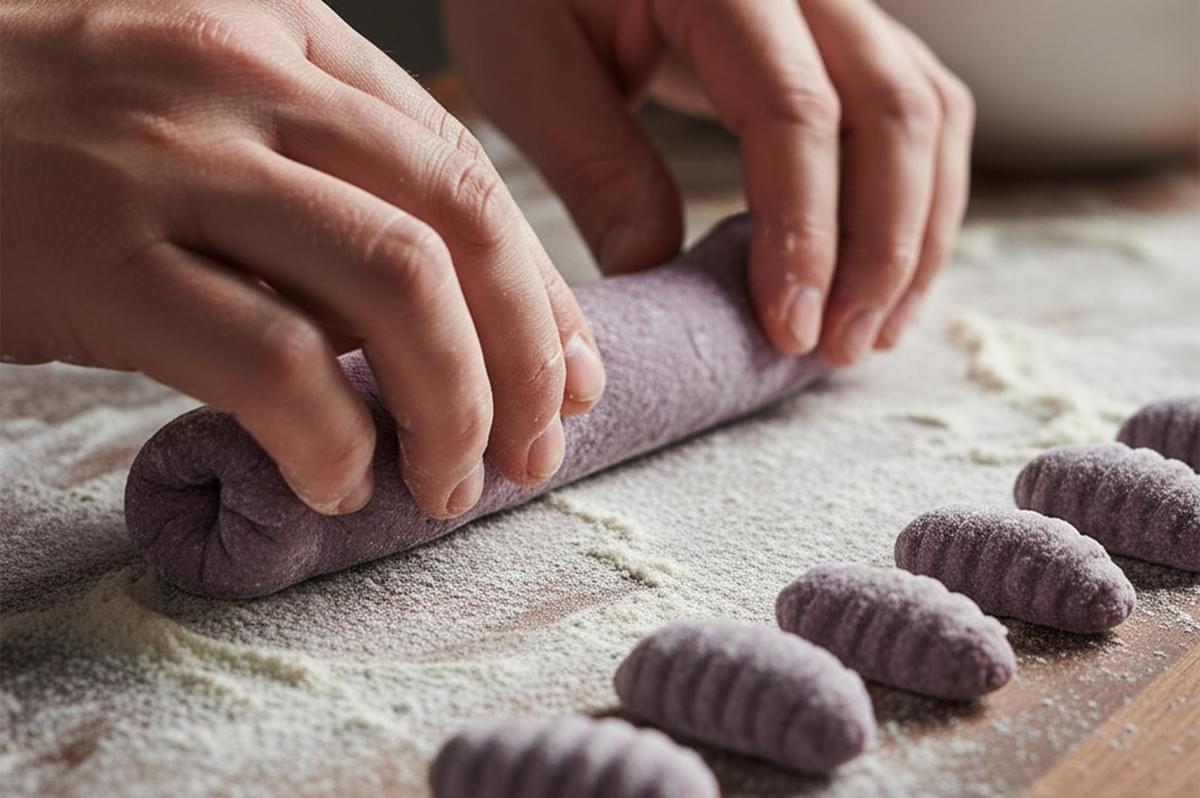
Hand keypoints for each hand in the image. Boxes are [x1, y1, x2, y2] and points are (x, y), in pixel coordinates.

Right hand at [0, 0, 605, 518]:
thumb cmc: (43, 127)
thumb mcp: (202, 108)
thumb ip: (318, 183)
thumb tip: (444, 322)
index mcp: (286, 36)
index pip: (462, 171)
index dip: (539, 288)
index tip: (572, 373)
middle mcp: (244, 76)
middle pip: (459, 224)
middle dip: (527, 354)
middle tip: (537, 448)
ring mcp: (170, 157)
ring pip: (394, 287)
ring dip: (453, 404)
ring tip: (453, 482)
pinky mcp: (97, 253)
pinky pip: (272, 359)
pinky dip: (331, 437)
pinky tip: (339, 482)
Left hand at [444, 0, 973, 363]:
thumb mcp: (533, 68)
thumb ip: (598, 167)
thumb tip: (660, 276)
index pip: (794, 110)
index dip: (804, 230)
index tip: (789, 328)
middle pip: (890, 113)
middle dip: (878, 248)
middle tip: (839, 348)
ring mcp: (839, 3)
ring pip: (926, 114)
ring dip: (912, 234)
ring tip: (871, 332)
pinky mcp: (847, 35)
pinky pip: (920, 109)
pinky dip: (917, 199)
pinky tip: (884, 275)